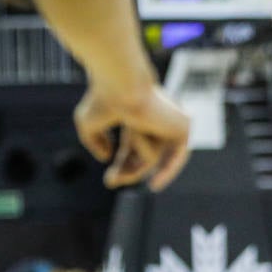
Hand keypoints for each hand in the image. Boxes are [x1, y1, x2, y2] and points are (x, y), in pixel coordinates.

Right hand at [74, 79, 190, 191]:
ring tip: (118, 174)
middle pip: (146, 157)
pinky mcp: (184, 126)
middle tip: (111, 182)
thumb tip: (106, 157)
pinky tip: (154, 185)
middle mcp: (154, 121)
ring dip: (137, 167)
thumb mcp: (88, 124)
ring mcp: (170, 123)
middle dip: (129, 172)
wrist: (122, 87)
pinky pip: (173, 154)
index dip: (123, 166)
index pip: (133, 149)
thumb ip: (93, 141)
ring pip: (156, 156)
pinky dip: (167, 168)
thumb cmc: (102, 99)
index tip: (109, 181)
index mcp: (137, 117)